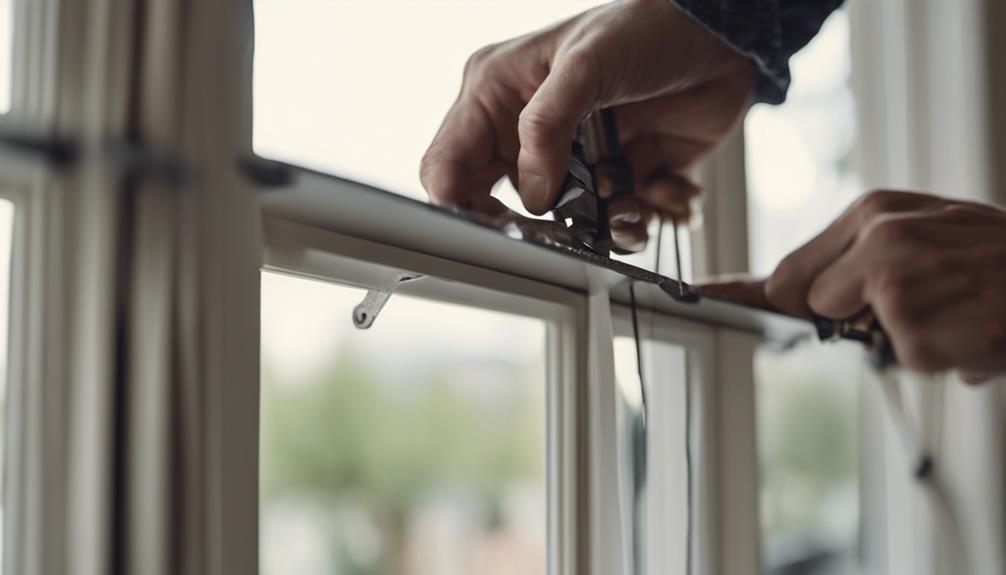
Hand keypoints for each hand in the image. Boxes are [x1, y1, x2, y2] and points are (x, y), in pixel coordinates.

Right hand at [420, 0, 754, 251]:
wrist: (720, 37)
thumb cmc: (649, 27)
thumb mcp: (588, 62)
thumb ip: (547, 125)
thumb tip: (532, 193)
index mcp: (496, 93)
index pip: (448, 162)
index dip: (457, 204)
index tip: (493, 229)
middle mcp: (525, 130)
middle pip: (499, 204)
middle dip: (537, 225)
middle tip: (570, 223)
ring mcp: (569, 157)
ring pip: (561, 224)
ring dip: (602, 226)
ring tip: (633, 201)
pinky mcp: (611, 177)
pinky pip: (611, 223)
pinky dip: (640, 219)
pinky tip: (661, 190)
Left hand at [760, 190, 1005, 381]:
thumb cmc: (999, 253)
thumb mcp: (928, 227)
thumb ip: (859, 252)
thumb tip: (777, 292)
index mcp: (874, 212)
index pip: (787, 273)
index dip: (762, 298)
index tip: (717, 299)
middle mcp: (877, 241)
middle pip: (814, 308)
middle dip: (854, 318)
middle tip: (918, 301)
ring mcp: (897, 287)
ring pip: (869, 340)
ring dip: (912, 339)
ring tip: (961, 309)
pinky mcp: (919, 332)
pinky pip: (914, 361)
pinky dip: (948, 357)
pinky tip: (980, 328)